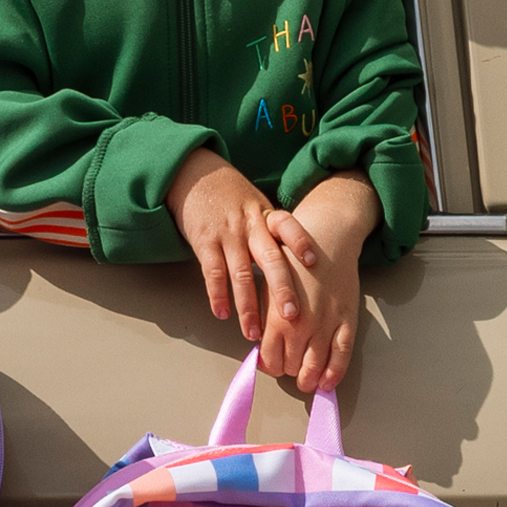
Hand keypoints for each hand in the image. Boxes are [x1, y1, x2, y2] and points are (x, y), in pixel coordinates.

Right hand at [165, 149, 314, 341]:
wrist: (194, 174)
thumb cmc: (231, 196)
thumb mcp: (257, 206)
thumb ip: (273, 234)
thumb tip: (298, 268)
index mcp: (266, 216)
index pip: (288, 226)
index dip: (301, 242)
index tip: (313, 262)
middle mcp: (249, 226)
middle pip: (270, 259)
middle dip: (282, 290)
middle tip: (292, 316)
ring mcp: (227, 235)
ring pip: (240, 274)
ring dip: (247, 306)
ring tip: (253, 332)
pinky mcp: (204, 242)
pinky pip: (213, 273)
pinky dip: (217, 295)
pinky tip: (223, 313)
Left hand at [259, 173, 378, 393]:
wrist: (327, 236)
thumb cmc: (293, 257)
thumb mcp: (268, 284)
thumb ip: (264, 315)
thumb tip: (261, 342)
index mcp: (278, 316)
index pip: (269, 358)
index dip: (269, 365)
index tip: (270, 363)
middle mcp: (303, 325)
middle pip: (291, 365)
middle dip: (287, 370)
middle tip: (287, 367)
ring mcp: (327, 324)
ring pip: (315, 365)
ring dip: (308, 378)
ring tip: (305, 381)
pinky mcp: (347, 320)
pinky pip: (342, 354)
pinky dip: (334, 372)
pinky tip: (327, 382)